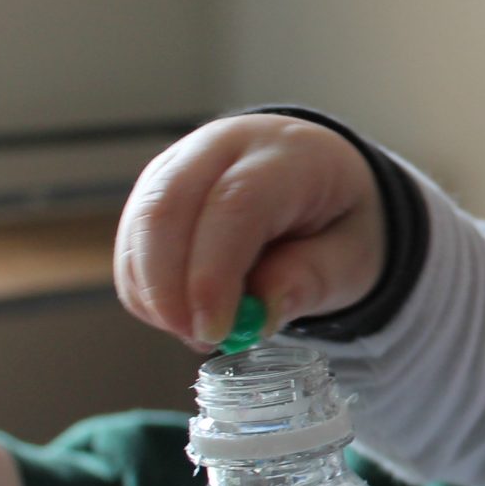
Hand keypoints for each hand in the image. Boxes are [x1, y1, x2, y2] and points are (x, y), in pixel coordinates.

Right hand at [115, 114, 385, 349]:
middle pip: (169, 208)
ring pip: (141, 227)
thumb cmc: (339, 219)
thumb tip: (259, 316)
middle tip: (199, 340)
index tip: (216, 331)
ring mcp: (181, 163)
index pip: (236, 204)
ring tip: (204, 331)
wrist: (322, 179)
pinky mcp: (154, 188)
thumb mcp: (352, 256)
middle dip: (170, 288)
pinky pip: (132, 244)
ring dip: (156, 294)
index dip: (214, 272)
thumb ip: (312, 281)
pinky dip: (146, 290)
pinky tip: (184, 314)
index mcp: (288, 153)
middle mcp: (224, 146)